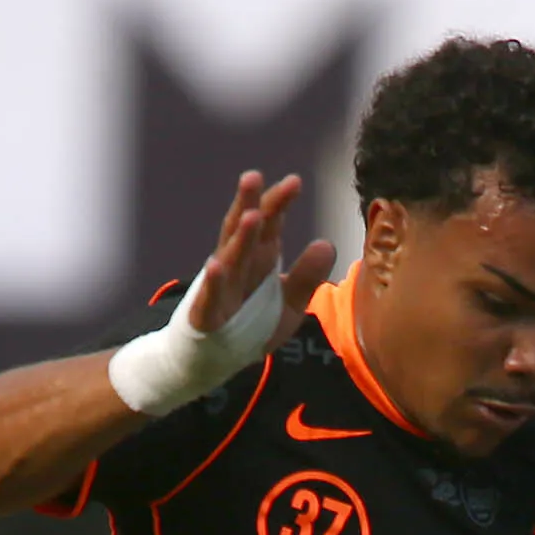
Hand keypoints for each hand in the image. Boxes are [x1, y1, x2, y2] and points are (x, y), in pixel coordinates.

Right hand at [184, 172, 336, 346]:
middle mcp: (238, 265)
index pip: (269, 223)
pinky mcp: (206, 311)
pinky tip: (215, 266)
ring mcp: (220, 286)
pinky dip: (213, 281)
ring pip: (229, 256)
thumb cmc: (252, 323)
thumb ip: (307, 276)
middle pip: (244, 230)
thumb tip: (327, 244)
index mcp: (260, 258)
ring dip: (239, 237)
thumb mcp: (289, 303)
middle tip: (254, 177)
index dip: (279, 202)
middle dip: (250, 204)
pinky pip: (210, 295)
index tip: (294, 182)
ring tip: (250, 216)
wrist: (218, 358)